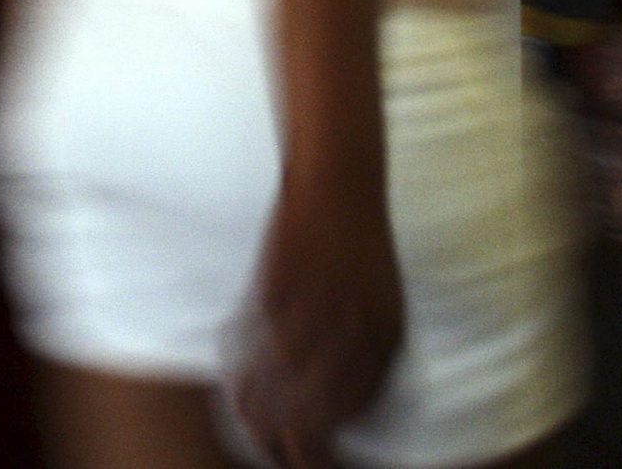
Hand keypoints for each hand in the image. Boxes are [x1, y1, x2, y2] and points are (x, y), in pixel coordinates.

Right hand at [230, 192, 403, 468]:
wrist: (340, 179)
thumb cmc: (359, 239)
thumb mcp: (382, 298)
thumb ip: (372, 347)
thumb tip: (354, 403)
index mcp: (390, 335)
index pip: (361, 407)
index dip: (331, 439)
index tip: (306, 454)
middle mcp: (358, 328)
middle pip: (325, 407)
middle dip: (297, 440)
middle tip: (273, 454)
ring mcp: (316, 309)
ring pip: (286, 382)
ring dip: (262, 411)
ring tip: (246, 428)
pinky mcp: (280, 288)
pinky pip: (258, 344)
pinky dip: (242, 369)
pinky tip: (232, 383)